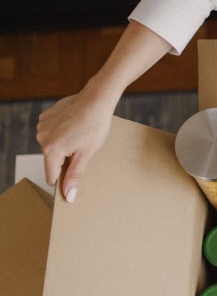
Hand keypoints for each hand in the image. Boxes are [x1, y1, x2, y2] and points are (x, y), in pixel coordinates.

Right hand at [36, 87, 115, 201]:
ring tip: (80, 137)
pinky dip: (62, 134)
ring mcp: (42, 126)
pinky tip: (75, 127)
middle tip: (83, 151)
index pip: (52, 177)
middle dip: (65, 161)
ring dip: (64, 147)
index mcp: (51, 150)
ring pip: (52, 147)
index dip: (64, 180)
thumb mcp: (87, 154)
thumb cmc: (95, 126)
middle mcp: (42, 138)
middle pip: (52, 161)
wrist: (97, 100)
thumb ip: (75, 176)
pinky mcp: (46, 117)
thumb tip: (68, 196)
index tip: (75, 179)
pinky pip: (52, 133)